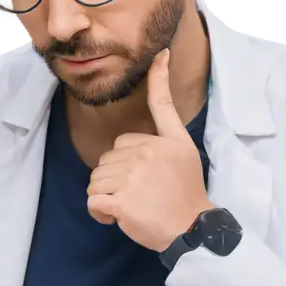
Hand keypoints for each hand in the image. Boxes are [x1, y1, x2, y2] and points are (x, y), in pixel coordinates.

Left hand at [87, 49, 212, 251]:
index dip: (152, 95)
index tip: (161, 56)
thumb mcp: (185, 150)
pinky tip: (116, 217)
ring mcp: (133, 177)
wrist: (192, 230)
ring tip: (131, 206)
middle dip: (115, 179)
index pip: (147, 118)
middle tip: (140, 195)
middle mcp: (148, 153)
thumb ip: (168, 117)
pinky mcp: (121, 200)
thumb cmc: (185, 193)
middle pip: (107, 159)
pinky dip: (99, 213)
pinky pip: (93, 200)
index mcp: (164, 141)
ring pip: (96, 179)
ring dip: (106, 196)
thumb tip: (161, 66)